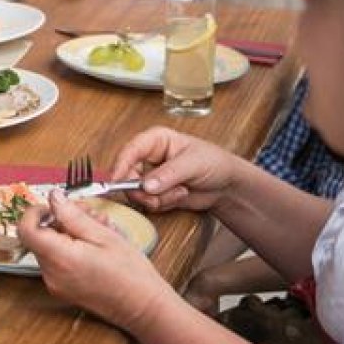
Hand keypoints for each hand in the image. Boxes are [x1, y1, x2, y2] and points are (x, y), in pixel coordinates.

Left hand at [20, 192, 174, 333]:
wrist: (144, 309)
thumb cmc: (131, 275)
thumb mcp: (104, 236)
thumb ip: (73, 215)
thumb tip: (53, 198)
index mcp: (60, 258)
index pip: (26, 229)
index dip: (35, 212)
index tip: (53, 205)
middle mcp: (51, 274)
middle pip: (40, 236)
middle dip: (60, 219)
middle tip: (89, 213)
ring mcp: (55, 284)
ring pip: (50, 247)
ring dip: (69, 232)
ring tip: (98, 228)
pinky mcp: (62, 289)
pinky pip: (57, 260)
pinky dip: (71, 247)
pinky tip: (94, 244)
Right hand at [105, 127, 245, 215]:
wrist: (227, 186)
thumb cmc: (214, 163)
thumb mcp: (193, 164)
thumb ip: (168, 174)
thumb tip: (146, 185)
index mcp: (155, 140)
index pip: (131, 150)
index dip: (120, 164)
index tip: (116, 180)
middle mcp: (149, 157)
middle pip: (127, 174)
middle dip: (141, 188)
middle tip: (154, 196)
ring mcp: (151, 176)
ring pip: (137, 191)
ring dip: (158, 197)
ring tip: (180, 191)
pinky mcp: (155, 193)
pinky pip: (148, 203)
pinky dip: (164, 203)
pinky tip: (180, 196)